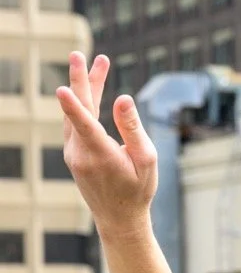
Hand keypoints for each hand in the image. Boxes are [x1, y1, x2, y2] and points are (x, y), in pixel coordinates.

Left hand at [56, 53, 157, 235]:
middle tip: (78, 54)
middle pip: (77, 110)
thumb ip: (133, 128)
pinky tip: (90, 91)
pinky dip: (82, 105)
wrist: (118, 217)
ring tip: (96, 64)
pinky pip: (75, 123)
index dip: (74, 106)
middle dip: (80, 80)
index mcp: (100, 156)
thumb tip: (124, 98)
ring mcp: (72, 154)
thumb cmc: (138, 189)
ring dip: (84, 88)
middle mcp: (80, 154)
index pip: (85, 126)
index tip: (62, 88)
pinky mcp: (72, 153)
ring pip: (75, 114)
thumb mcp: (146, 160)